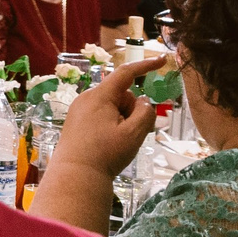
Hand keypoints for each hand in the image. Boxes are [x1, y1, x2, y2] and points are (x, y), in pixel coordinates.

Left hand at [51, 57, 163, 179]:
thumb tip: (143, 101)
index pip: (126, 73)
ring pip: (112, 107)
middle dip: (131, 110)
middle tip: (129, 134)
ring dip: (121, 120)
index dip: (145, 66)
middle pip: (121, 95)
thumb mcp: (133, 133)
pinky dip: (111, 125)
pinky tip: (107, 144)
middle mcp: (86, 98)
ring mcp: (79, 110)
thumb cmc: (105, 154)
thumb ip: (145, 113)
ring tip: (116, 143)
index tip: (161, 60)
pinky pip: (101, 116)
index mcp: (99, 96)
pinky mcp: (76, 122)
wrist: (76, 176)